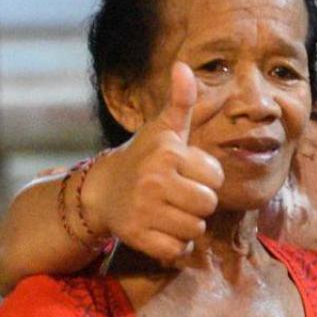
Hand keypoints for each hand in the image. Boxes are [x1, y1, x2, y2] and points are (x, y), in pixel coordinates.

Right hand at [81, 62, 223, 263]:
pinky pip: (177, 251)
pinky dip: (175, 247)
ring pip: (195, 229)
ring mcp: (144, 210)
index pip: (215, 177)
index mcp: (167, 153)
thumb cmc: (142, 157)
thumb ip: (181, 101)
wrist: (101, 191)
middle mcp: (154, 181)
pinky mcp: (136, 237)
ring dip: (188, 225)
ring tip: (170, 212)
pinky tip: (163, 231)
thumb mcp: (162, 129)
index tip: (186, 173)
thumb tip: (184, 66)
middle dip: (199, 203)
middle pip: (208, 205)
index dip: (206, 178)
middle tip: (179, 195)